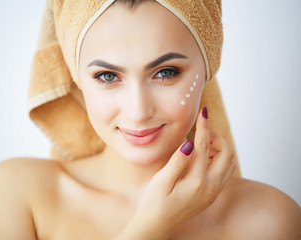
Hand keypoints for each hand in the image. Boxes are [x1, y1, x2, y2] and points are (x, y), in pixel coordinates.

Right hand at [116, 107, 235, 239]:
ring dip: (219, 149)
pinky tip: (201, 158)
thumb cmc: (154, 204)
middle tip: (199, 133)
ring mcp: (212, 193)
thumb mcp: (161, 182)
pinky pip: (223, 173)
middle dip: (216, 138)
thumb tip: (189, 143)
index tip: (204, 112)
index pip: (204, 147)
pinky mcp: (210, 195)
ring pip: (228, 164)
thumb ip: (177, 162)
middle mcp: (210, 187)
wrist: (156, 226)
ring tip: (200, 145)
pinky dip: (217, 160)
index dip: (204, 127)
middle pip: (226, 154)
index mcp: (197, 182)